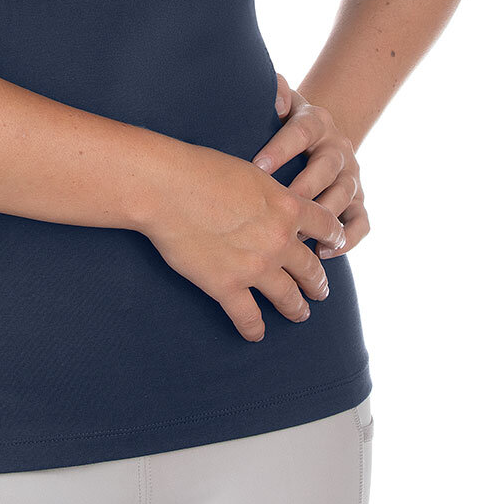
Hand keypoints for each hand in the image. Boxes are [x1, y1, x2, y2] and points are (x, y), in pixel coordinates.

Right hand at [137, 140, 345, 343]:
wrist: (167, 188)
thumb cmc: (202, 169)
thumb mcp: (252, 173)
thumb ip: (271, 195)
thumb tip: (274, 203)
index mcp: (288, 207)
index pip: (326, 226)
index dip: (335, 237)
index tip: (335, 245)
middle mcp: (279, 240)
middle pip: (311, 269)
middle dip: (317, 283)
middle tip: (320, 291)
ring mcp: (255, 267)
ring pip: (288, 297)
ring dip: (297, 308)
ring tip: (300, 314)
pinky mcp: (226, 286)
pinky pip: (248, 317)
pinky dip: (254, 329)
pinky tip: (256, 334)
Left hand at [251, 73, 367, 261]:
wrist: (317, 132)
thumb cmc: (283, 121)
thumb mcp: (279, 100)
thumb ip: (276, 92)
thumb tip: (275, 97)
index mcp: (316, 122)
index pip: (301, 132)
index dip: (280, 150)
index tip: (257, 167)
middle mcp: (338, 148)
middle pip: (327, 166)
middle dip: (304, 187)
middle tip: (279, 205)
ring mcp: (351, 175)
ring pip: (345, 195)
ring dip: (323, 216)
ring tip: (298, 235)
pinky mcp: (358, 200)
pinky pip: (361, 222)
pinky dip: (348, 239)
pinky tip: (323, 253)